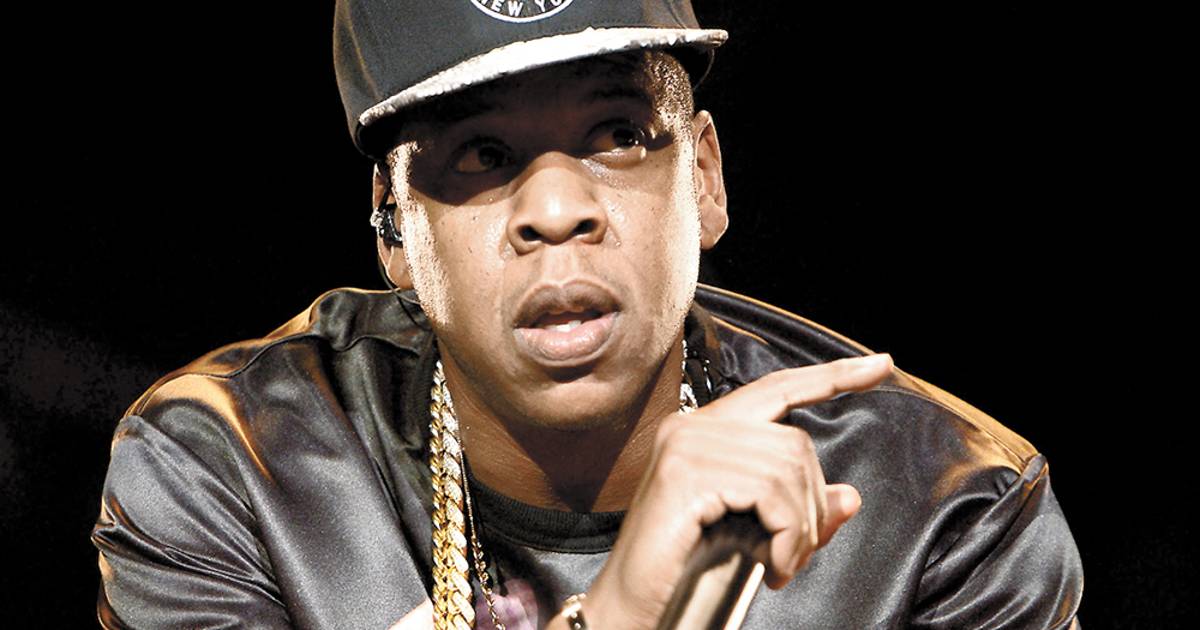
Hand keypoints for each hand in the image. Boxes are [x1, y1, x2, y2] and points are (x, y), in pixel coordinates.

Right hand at [582, 353, 893, 629]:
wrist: (637, 611)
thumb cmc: (688, 574)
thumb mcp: (758, 537)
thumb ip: (799, 510)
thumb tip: (849, 496)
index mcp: (707, 431)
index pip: (779, 389)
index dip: (832, 377)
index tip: (880, 365)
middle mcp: (693, 427)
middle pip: (795, 441)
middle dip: (810, 506)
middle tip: (792, 556)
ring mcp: (686, 445)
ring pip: (788, 468)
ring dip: (798, 529)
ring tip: (780, 564)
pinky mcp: (684, 473)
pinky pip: (768, 491)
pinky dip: (785, 535)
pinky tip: (771, 564)